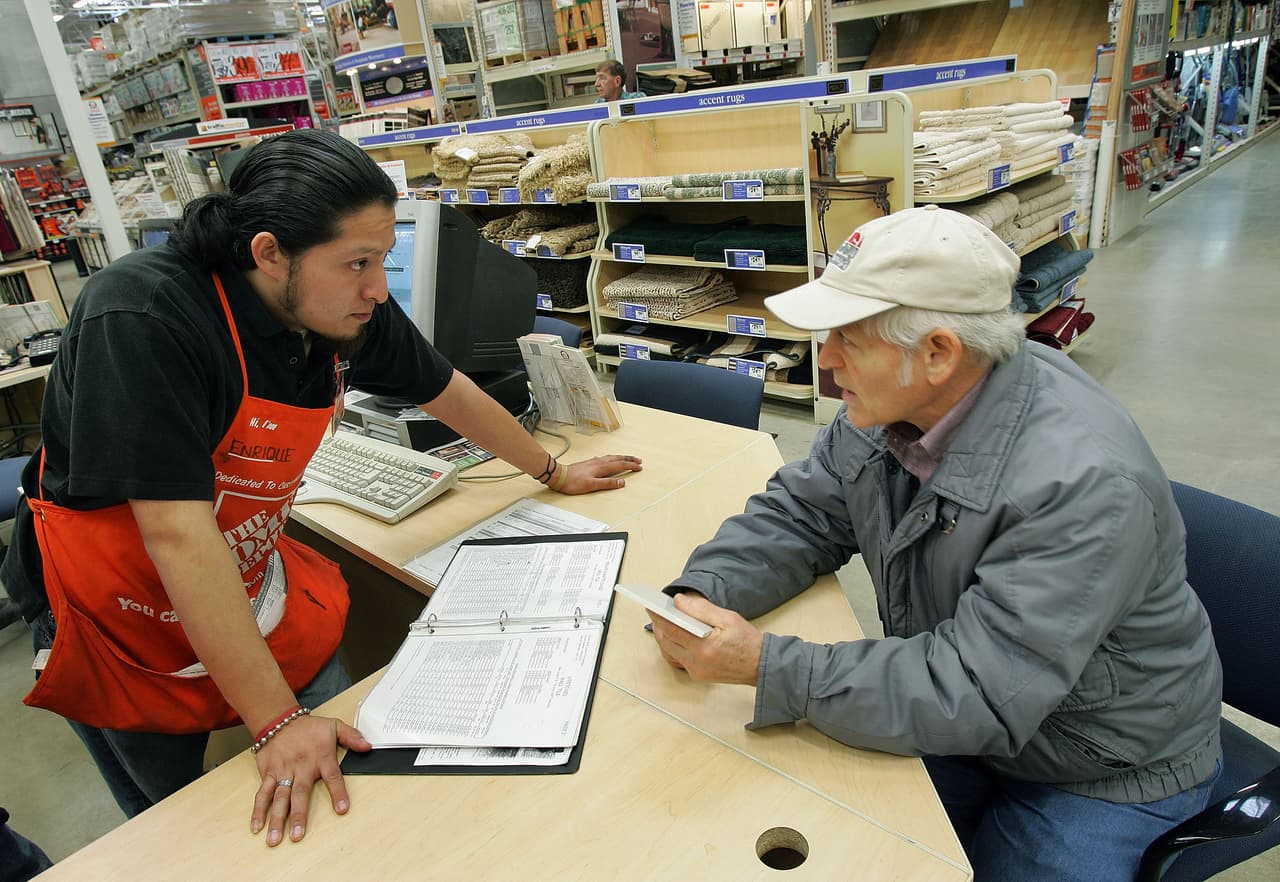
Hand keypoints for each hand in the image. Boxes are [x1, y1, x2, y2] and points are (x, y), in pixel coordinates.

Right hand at [250, 714, 370, 845]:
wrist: (279, 720)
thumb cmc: (309, 727)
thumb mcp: (334, 726)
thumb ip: (352, 737)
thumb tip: (367, 746)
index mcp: (320, 757)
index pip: (332, 777)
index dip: (338, 793)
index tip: (342, 809)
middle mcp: (301, 767)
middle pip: (300, 793)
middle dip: (298, 815)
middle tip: (298, 835)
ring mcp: (283, 771)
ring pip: (279, 797)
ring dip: (276, 819)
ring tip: (275, 838)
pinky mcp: (268, 773)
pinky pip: (262, 793)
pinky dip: (258, 810)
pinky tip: (257, 826)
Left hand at [554, 454, 642, 494]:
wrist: (559, 476)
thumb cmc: (573, 482)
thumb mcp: (592, 485)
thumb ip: (607, 483)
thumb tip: (621, 482)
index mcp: (601, 467)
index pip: (620, 465)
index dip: (631, 466)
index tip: (639, 467)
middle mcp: (599, 462)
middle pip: (618, 459)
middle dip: (629, 459)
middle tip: (638, 460)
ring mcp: (594, 461)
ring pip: (612, 457)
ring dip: (621, 458)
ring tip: (628, 459)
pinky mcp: (589, 462)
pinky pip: (605, 458)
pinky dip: (612, 458)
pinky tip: (610, 460)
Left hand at [648, 593, 762, 685]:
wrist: (761, 665)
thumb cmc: (747, 641)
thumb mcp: (727, 618)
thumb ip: (701, 609)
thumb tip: (680, 601)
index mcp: (704, 648)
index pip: (672, 630)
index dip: (659, 617)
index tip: (651, 606)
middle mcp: (696, 663)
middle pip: (667, 642)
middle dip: (660, 626)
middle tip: (658, 612)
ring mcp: (696, 672)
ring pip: (670, 652)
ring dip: (666, 637)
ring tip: (666, 621)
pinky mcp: (698, 676)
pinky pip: (678, 659)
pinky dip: (675, 646)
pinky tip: (677, 636)